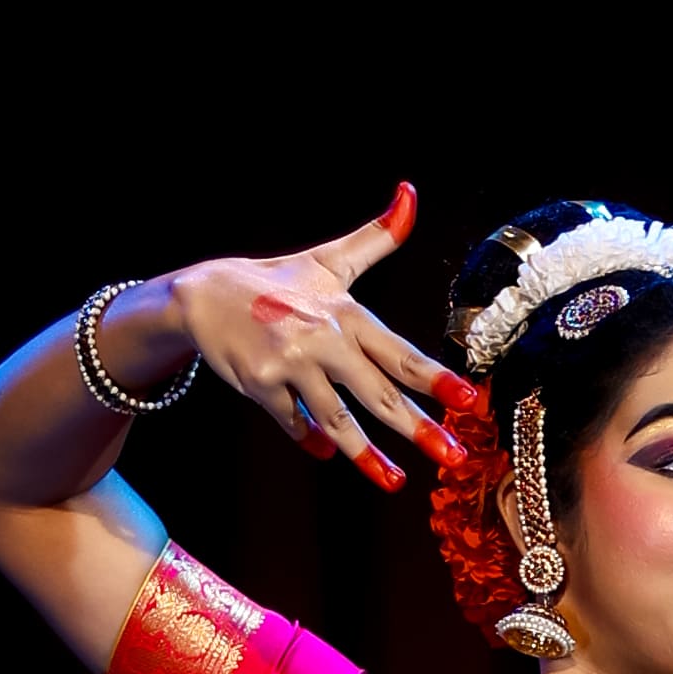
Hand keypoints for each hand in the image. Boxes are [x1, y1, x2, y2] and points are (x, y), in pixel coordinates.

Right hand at [162, 180, 479, 497]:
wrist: (204, 295)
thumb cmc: (277, 282)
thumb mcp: (329, 260)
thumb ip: (377, 237)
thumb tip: (410, 194)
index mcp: (347, 313)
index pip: (400, 351)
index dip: (436, 377)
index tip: (468, 400)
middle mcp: (323, 339)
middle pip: (378, 394)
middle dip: (417, 428)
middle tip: (453, 457)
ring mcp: (291, 364)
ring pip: (336, 419)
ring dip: (366, 455)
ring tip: (394, 480)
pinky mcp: (261, 385)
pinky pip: (294, 421)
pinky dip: (309, 439)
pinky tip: (325, 453)